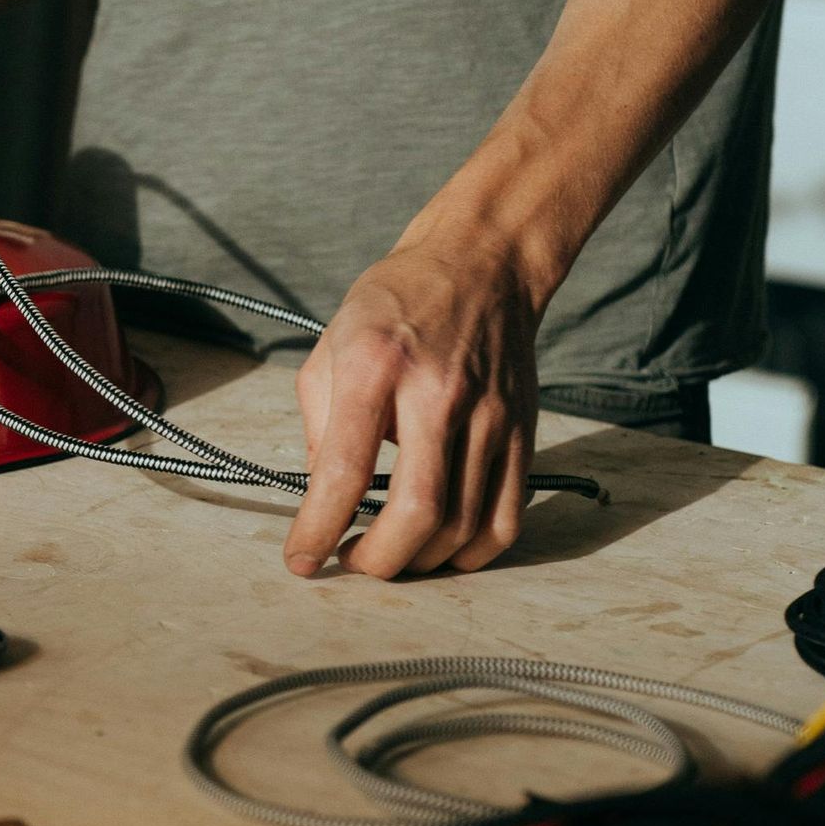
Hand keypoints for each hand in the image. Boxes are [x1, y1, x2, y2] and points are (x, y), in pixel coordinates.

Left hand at [284, 235, 542, 580]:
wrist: (481, 263)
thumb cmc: (395, 304)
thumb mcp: (331, 346)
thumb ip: (317, 425)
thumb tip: (322, 498)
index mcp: (374, 366)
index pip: (344, 468)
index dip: (317, 528)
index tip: (302, 561)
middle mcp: (437, 392)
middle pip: (418, 510)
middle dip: (378, 561)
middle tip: (353, 562)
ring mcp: (489, 415)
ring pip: (463, 525)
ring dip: (420, 562)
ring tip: (391, 556)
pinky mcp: (522, 431)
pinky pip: (505, 518)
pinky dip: (471, 553)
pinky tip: (441, 549)